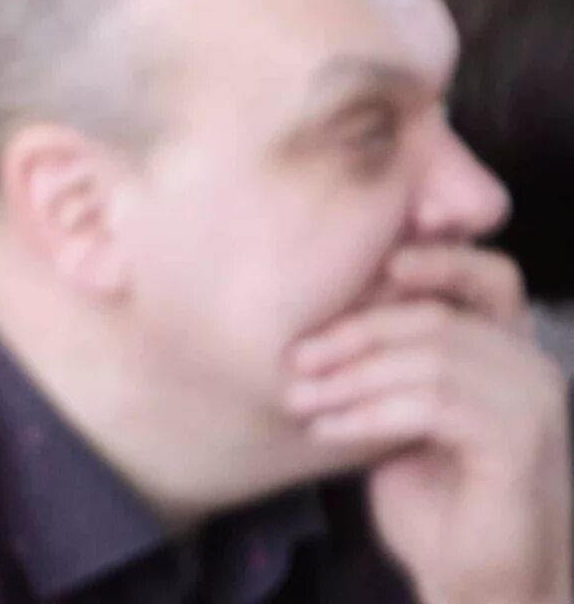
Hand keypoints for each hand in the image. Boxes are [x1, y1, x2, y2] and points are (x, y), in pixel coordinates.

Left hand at [287, 244, 569, 603]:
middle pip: (437, 315)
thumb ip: (390, 357)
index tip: (368, 265)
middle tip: (293, 360)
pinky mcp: (520, 446)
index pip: (486, 274)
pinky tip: (326, 430)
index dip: (433, 256)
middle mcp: (532, 368)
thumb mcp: (401, 409)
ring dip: (350, 379)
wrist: (476, 580)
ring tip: (301, 401)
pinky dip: (369, 413)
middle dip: (353, 332)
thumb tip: (320, 306)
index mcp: (509, 349)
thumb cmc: (433, 494)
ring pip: (431, 358)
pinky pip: (433, 405)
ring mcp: (534, 407)